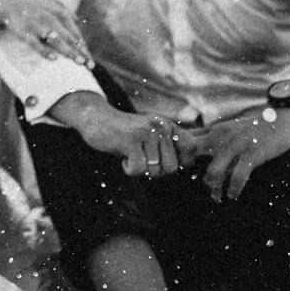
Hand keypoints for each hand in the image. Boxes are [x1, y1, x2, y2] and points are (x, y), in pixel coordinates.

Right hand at [0, 0, 91, 64]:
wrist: (8, 2)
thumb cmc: (32, 6)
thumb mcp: (50, 3)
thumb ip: (65, 11)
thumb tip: (79, 20)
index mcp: (59, 13)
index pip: (74, 34)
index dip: (83, 48)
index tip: (90, 61)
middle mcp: (51, 19)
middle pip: (69, 38)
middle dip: (80, 52)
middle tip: (90, 65)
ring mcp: (38, 26)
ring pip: (56, 40)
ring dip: (68, 51)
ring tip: (79, 61)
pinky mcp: (26, 32)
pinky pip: (36, 44)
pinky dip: (45, 50)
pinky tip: (54, 58)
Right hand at [66, 103, 196, 177]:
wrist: (98, 119)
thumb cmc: (126, 134)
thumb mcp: (151, 135)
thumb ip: (169, 146)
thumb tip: (189, 163)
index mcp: (168, 126)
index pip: (191, 147)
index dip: (183, 160)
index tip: (164, 160)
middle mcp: (161, 127)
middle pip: (172, 167)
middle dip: (155, 171)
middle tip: (142, 160)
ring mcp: (146, 132)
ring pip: (154, 170)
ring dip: (140, 170)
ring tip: (131, 156)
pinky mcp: (131, 140)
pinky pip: (138, 169)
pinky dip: (128, 169)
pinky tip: (123, 157)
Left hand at [192, 108, 289, 202]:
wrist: (282, 118)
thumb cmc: (253, 126)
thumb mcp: (228, 127)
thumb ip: (210, 135)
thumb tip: (190, 148)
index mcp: (214, 130)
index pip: (186, 140)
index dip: (179, 155)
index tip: (183, 169)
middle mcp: (220, 136)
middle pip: (193, 153)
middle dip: (190, 170)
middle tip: (199, 185)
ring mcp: (236, 145)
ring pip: (214, 171)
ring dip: (214, 187)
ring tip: (217, 196)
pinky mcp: (252, 154)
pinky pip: (237, 176)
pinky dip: (233, 189)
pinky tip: (233, 194)